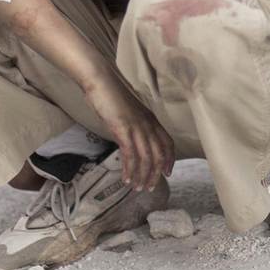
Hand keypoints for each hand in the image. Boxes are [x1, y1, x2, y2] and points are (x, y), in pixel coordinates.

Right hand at [83, 77, 174, 191]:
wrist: (100, 81)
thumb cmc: (111, 95)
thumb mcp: (128, 112)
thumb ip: (134, 125)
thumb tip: (132, 139)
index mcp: (151, 119)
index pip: (168, 143)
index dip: (169, 160)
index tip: (167, 173)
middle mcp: (148, 124)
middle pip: (159, 155)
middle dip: (155, 174)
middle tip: (149, 188)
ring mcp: (137, 127)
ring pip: (146, 158)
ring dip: (142, 176)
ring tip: (137, 188)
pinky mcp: (123, 129)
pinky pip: (130, 155)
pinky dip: (129, 170)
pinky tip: (126, 179)